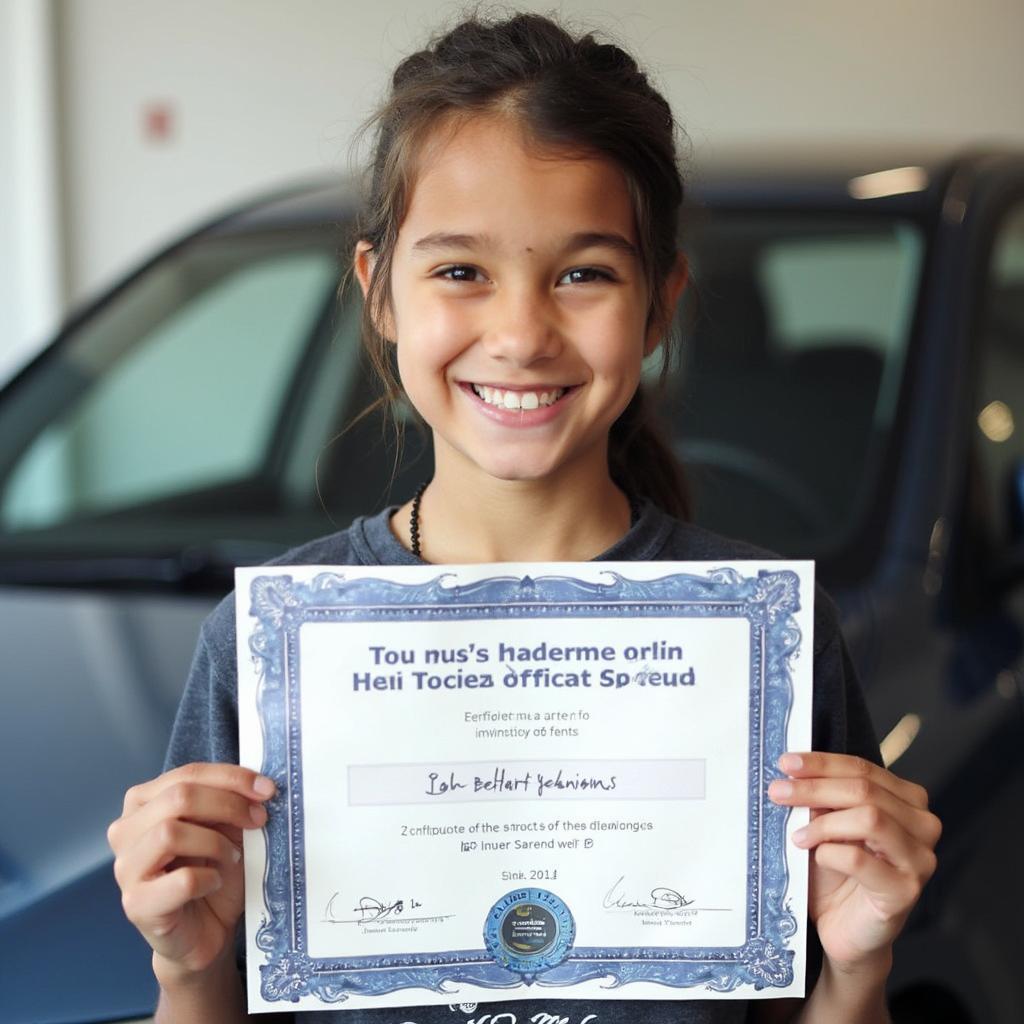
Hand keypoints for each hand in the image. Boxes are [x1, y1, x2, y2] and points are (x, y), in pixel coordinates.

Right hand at [107, 762, 275, 981]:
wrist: (205, 931)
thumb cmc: (213, 874)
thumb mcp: (226, 829)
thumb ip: (230, 803)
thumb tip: (259, 786)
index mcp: (143, 803)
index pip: (187, 774)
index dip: (231, 777)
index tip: (267, 788)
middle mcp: (125, 831)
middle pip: (178, 797)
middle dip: (228, 804)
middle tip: (258, 819)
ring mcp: (125, 868)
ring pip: (170, 833)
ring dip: (215, 842)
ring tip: (232, 856)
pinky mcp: (136, 904)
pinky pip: (180, 880)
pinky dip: (208, 878)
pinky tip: (215, 882)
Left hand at [768, 752, 940, 972]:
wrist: (842, 928)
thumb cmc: (835, 873)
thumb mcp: (826, 825)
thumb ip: (821, 799)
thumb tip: (793, 773)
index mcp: (906, 800)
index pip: (862, 769)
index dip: (822, 763)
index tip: (786, 762)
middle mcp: (922, 825)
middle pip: (865, 790)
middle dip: (815, 788)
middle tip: (778, 792)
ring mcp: (919, 859)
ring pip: (870, 818)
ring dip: (824, 823)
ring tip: (797, 836)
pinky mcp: (905, 890)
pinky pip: (861, 860)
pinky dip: (830, 854)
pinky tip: (818, 858)